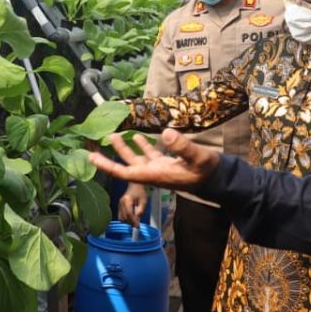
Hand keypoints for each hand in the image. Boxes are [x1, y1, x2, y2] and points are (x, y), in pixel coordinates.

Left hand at [89, 129, 219, 192]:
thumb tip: (166, 132)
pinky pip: (150, 156)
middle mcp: (154, 174)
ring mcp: (160, 169)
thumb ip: (182, 146)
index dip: (108, 166)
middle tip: (96, 145)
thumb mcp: (198, 158)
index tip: (92, 158)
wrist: (218, 179)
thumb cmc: (208, 171)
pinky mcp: (167, 165)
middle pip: (127, 166)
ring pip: (137, 159)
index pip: (126, 173)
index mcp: (156, 175)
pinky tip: (138, 137)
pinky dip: (143, 146)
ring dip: (125, 149)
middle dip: (112, 156)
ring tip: (113, 135)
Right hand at [119, 183, 148, 226]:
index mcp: (127, 201)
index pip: (129, 214)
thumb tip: (137, 219)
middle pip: (124, 217)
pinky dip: (125, 218)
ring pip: (121, 217)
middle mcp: (121, 203)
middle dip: (130, 222)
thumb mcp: (143, 201)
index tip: (137, 226)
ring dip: (127, 221)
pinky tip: (131, 217)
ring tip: (134, 220)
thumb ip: (140, 210)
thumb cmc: (140, 192)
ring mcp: (119, 204)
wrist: (134, 186)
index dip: (133, 221)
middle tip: (137, 224)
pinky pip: (121, 215)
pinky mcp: (119, 206)